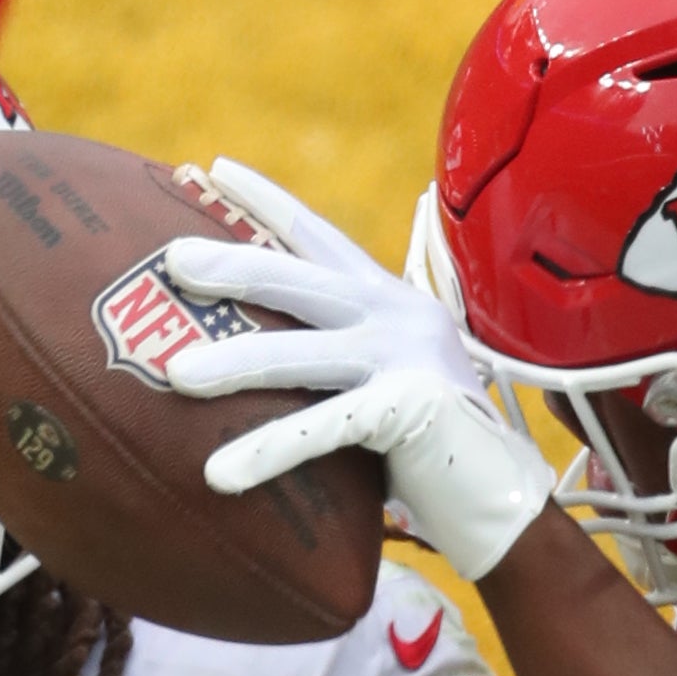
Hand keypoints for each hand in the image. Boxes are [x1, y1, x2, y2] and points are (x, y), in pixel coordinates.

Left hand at [160, 160, 553, 580]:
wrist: (504, 505)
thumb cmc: (426, 454)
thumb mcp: (376, 388)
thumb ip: (326, 366)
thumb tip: (235, 366)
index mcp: (388, 302)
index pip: (318, 238)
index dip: (267, 202)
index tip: (215, 169)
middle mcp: (399, 316)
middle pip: (300, 279)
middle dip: (234, 266)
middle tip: (172, 258)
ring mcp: (409, 358)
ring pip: (304, 352)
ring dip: (237, 362)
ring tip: (177, 375)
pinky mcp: (413, 410)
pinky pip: (326, 426)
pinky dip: (268, 451)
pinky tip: (220, 473)